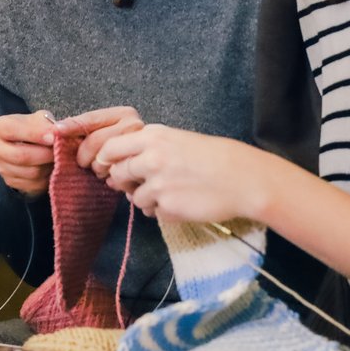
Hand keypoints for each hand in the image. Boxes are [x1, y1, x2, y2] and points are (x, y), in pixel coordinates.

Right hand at [0, 110, 56, 194]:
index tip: (53, 137)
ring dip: (49, 166)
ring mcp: (1, 168)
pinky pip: (35, 184)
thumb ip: (45, 122)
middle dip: (46, 154)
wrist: (24, 144)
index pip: (13, 130)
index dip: (35, 133)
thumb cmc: (32, 128)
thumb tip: (56, 131)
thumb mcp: (38, 118)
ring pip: (31, 172)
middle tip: (61, 150)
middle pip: (22, 156)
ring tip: (58, 158)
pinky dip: (47, 177)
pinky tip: (52, 167)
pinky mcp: (11, 182)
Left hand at [52, 106, 143, 175]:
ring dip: (97, 170)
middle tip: (84, 163)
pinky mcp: (145, 170)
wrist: (159, 165)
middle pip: (95, 140)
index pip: (91, 119)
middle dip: (84, 155)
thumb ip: (85, 129)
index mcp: (124, 114)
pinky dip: (111, 182)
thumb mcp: (107, 132)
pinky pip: (116, 178)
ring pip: (104, 161)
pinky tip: (112, 180)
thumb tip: (55, 132)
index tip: (56, 131)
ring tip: (101, 171)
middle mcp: (136, 127)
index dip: (72, 126)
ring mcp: (142, 146)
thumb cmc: (126, 148)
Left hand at [95, 124, 272, 223]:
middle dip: (125, 182)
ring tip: (172, 192)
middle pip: (117, 174)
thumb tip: (121, 163)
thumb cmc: (213, 157)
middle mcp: (151, 159)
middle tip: (144, 183)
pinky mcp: (167, 207)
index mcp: (153, 137)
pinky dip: (163, 211)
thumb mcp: (177, 139)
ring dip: (146, 198)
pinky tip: (182, 201)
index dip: (106, 160)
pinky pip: (152, 213)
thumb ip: (148, 147)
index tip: (110, 167)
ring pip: (134, 197)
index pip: (110, 148)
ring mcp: (158, 184)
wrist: (243, 179)